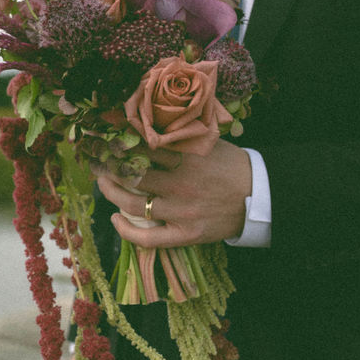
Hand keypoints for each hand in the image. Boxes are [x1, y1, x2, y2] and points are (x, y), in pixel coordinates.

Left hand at [96, 140, 251, 247]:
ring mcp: (182, 211)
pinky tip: (114, 219)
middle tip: (97, 159)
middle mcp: (181, 184)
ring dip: (111, 192)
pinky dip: (126, 231)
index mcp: (187, 158)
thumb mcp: (208, 142)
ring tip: (103, 182)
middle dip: (109, 165)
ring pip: (132, 204)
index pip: (142, 146)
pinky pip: (148, 238)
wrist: (262, 196)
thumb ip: (179, 136)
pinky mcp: (186, 234)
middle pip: (132, 174)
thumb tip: (146, 121)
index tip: (106, 135)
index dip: (120, 141)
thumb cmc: (231, 165)